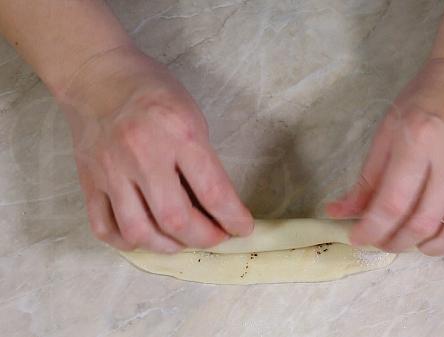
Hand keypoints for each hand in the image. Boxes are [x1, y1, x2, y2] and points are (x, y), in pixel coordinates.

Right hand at [59, 46, 252, 252]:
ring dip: (167, 246)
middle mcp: (143, 155)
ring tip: (182, 241)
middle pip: (176, 219)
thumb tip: (214, 206)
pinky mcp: (88, 180)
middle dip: (204, 238)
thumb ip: (202, 160)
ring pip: (139, 231)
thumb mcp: (191, 115)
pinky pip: (104, 227)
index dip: (232, 218)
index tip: (242, 228)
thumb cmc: (152, 91)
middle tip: (216, 236)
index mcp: (179, 134)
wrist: (96, 75)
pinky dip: (127, 242)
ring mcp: (111, 171)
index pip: (212, 191)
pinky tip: (144, 236)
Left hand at [327, 58, 443, 255]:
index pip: (393, 203)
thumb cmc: (424, 102)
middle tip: (384, 241)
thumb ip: (367, 177)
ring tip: (417, 241)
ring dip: (434, 248)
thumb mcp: (387, 131)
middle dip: (397, 242)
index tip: (358, 238)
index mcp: (420, 140)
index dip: (372, 229)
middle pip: (424, 223)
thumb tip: (340, 213)